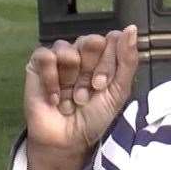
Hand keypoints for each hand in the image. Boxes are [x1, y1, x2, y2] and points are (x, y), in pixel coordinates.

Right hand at [21, 27, 138, 169]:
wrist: (68, 141)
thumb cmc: (94, 118)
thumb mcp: (118, 92)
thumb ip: (128, 60)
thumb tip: (132, 29)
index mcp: (104, 57)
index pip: (111, 40)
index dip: (108, 62)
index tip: (102, 85)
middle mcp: (83, 54)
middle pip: (91, 41)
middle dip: (91, 70)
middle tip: (90, 91)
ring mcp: (60, 58)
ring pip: (67, 49)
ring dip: (71, 79)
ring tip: (72, 99)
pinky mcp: (38, 65)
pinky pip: (46, 56)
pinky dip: (51, 79)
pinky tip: (55, 98)